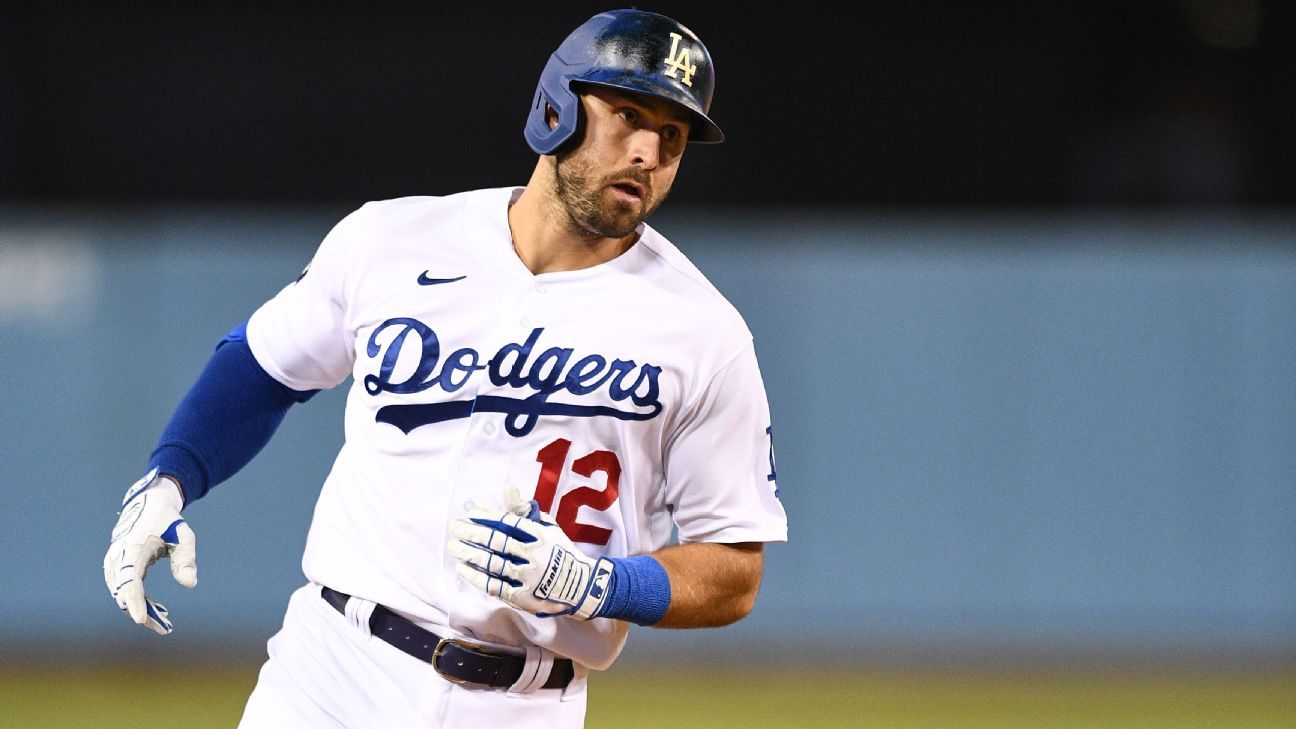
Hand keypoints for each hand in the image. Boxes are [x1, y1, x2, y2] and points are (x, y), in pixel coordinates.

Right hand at [102, 468, 197, 634]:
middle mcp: (118, 557)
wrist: (147, 504)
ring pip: (122, 594)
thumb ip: (186, 558)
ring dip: (141, 609)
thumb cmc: (168, 521)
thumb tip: (189, 584)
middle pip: (124, 592)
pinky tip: (156, 610)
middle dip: (142, 612)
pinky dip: (137, 601)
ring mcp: (113, 562)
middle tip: (165, 628)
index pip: (130, 580)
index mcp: (133, 547)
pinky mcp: (116, 567)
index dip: (135, 601)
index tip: (141, 620)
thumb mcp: (183, 534)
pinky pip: (124, 589)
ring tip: (165, 623)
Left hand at [449, 491, 612, 618]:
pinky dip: (476, 576)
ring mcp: (527, 577)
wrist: (579, 586)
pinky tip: (462, 568)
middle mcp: (533, 554)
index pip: (508, 522)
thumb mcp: (547, 526)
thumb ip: (523, 509)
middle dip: (472, 534)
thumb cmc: (558, 551)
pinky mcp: (521, 596)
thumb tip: (506, 487)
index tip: (471, 514)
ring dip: (469, 554)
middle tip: (454, 527)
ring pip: (492, 563)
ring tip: (453, 546)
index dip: (488, 517)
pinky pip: (493, 585)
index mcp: (540, 535)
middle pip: (496, 542)